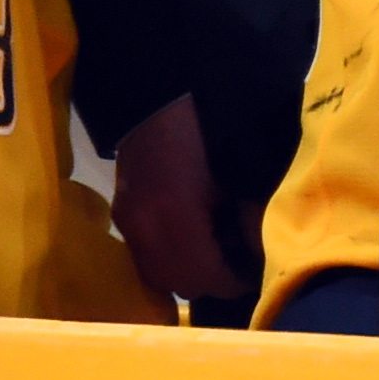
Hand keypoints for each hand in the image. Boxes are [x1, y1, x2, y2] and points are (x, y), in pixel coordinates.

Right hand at [109, 94, 248, 302]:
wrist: (153, 97)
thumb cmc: (202, 129)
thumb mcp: (234, 171)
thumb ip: (249, 216)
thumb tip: (258, 247)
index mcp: (174, 216)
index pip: (207, 275)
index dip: (235, 280)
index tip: (254, 272)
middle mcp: (144, 229)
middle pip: (181, 283)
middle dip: (211, 280)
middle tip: (235, 263)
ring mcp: (127, 223)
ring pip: (159, 275)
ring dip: (187, 272)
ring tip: (212, 252)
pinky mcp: (120, 214)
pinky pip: (145, 256)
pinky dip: (168, 257)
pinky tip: (187, 237)